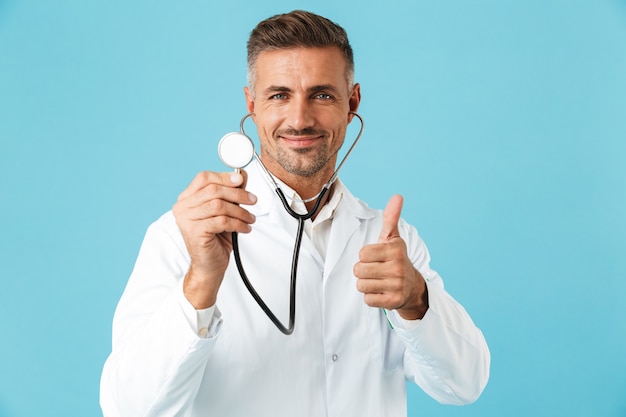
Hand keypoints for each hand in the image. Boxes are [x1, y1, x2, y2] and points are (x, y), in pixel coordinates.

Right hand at [172, 170, 256, 308]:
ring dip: (240, 211)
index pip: (204, 178)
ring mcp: (186, 220)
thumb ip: (230, 193)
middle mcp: (183, 208)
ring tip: (249, 218)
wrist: (209, 266)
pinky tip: (244, 228)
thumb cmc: (215, 239)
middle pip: (213, 190)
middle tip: (252, 200)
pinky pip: (222, 221)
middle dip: (237, 194)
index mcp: (187, 199)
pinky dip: (238, 224)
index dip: (224, 176)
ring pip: (219, 205)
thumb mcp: (225, 212)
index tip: (241, 180)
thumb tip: (242, 176)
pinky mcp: (195, 232)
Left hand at [354, 195, 427, 319]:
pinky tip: (382, 292)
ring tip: (379, 281)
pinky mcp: (393, 302)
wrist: (412, 288)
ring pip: (361, 285)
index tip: (376, 258)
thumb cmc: (396, 260)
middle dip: (363, 271)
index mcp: (395, 250)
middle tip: (376, 271)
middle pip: (358, 270)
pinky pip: (368, 300)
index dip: (365, 257)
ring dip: (366, 285)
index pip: (361, 254)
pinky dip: (371, 297)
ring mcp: (397, 285)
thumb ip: (391, 218)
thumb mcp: (393, 239)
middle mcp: (398, 267)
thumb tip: (398, 196)